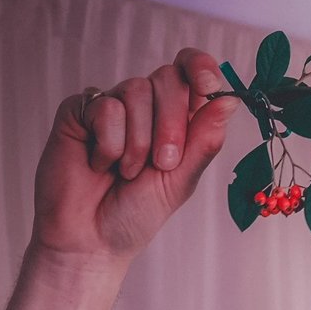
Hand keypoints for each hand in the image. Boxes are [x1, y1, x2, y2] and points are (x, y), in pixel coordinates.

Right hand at [29, 48, 237, 264]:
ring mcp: (111, 106)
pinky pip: (105, 107)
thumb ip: (204, 141)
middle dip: (171, 124)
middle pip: (167, 77)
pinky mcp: (80, 111)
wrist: (91, 240)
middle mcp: (144, 107)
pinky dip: (109, 144)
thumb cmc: (135, 216)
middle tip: (162, 164)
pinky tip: (99, 164)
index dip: (200, 68)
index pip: (190, 71)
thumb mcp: (180, 182)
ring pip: (136, 90)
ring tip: (126, 173)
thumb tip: (230, 99)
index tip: (208, 86)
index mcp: (174, 120)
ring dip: (138, 142)